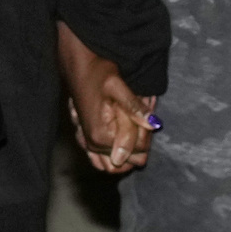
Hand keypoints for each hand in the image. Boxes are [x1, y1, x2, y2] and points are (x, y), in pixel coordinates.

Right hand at [58, 21, 155, 174]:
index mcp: (101, 137)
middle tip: (138, 120)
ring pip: (116, 166)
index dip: (146, 134)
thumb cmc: (96, 73)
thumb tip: (153, 126)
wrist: (77, 65)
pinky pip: (102, 161)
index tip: (143, 115)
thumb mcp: (118, 87)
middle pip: (129, 161)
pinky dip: (113, 153)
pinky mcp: (86, 140)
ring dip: (127, 150)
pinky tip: (119, 135)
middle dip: (138, 143)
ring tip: (131, 127)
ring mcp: (88, 145)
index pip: (139, 152)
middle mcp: (93, 146)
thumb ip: (135, 108)